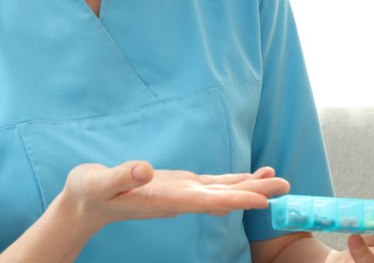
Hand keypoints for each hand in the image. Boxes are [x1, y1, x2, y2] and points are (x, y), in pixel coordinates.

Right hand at [59, 161, 290, 226]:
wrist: (85, 203)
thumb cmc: (90, 193)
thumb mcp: (99, 182)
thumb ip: (121, 176)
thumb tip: (143, 169)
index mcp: (165, 200)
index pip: (205, 202)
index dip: (234, 200)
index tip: (261, 202)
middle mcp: (180, 200)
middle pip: (223, 198)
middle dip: (255, 194)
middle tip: (287, 188)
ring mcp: (183, 194)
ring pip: (224, 191)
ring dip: (253, 187)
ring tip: (281, 181)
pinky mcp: (182, 186)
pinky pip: (215, 184)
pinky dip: (237, 180)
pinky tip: (255, 177)